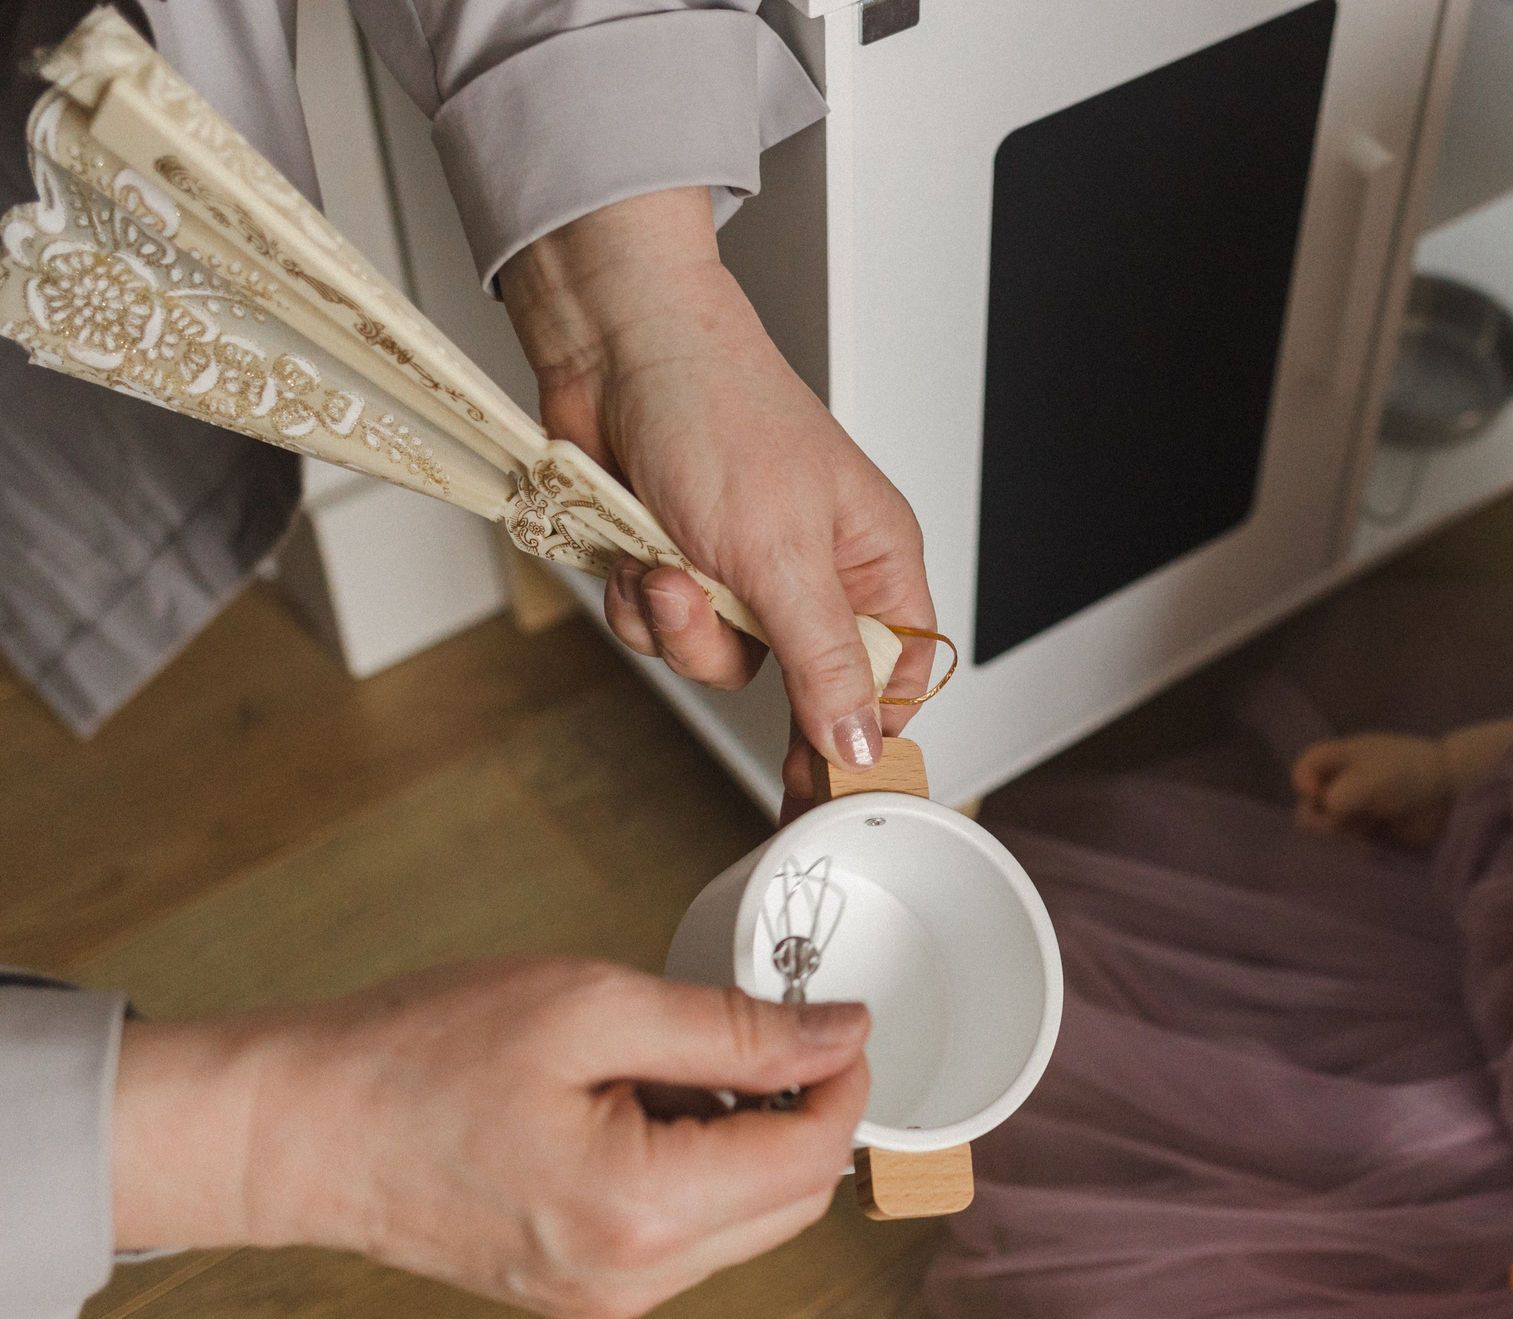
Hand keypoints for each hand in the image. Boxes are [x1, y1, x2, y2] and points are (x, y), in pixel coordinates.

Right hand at [111, 958, 870, 1318]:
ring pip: (744, 1220)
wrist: (295, 1129)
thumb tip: (838, 1035)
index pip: (812, 1158)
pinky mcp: (583, 1291)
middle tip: (739, 1028)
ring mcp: (608, 1297)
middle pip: (793, 1201)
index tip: (831, 1017)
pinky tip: (624, 1107)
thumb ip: (731, 1029)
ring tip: (651, 1066)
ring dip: (737, 1140)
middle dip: (795, 1112)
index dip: (843, 1080)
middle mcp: (634, 1277)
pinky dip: (689, 1167)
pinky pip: (685, 1232)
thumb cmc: (413, 1058)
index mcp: (643, 1212)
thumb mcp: (588, 1006)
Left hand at [500, 188, 938, 773]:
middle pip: (801, 684)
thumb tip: (859, 744)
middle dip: (741, 654)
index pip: (897, 678)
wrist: (615, 350)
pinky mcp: (681, 568)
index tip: (824, 774)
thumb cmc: (720, 412)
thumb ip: (824, 659)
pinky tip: (637, 552)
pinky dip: (640, 603)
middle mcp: (816, 573)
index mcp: (876, 562)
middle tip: (715, 632)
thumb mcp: (783, 555)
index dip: (865, 729)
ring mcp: (744, 573)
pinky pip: (663, 634)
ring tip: (666, 559)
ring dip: (679, 623)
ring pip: (720, 661)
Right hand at [1293, 734, 1454, 846]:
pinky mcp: (1370, 833)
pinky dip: (1354, 849)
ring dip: (1339, 837)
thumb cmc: (1408, 775)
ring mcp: (1357, 809)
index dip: (1303, 783)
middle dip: (1322, 819)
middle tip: (1343, 825)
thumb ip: (1336, 800)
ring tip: (1364, 835)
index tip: (1318, 796)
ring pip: (1327, 830)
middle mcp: (1344, 783)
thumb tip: (1329, 820)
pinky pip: (1348, 845)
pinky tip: (1370, 847)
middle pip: (1310, 805)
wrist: (1451, 793)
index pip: (1304, 768)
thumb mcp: (1365, 781)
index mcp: (1341, 759)